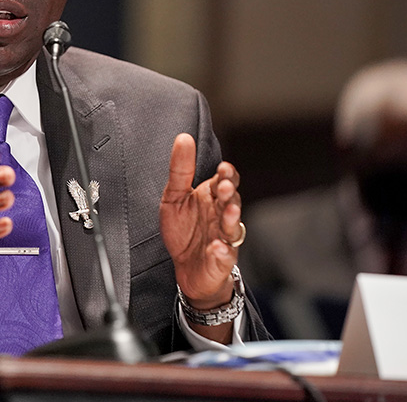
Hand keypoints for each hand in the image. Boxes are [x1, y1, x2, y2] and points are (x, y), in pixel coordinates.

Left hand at [159, 133, 241, 308]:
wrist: (186, 268)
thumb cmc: (183, 230)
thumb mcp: (174, 196)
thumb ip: (180, 169)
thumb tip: (183, 138)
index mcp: (211, 198)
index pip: (225, 181)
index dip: (227, 175)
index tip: (223, 168)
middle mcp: (221, 216)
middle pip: (231, 201)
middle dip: (229, 194)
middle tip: (223, 187)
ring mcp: (224, 238)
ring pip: (232, 227)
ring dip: (232, 218)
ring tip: (229, 211)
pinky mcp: (220, 260)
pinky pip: (224, 256)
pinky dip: (222, 252)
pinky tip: (217, 248)